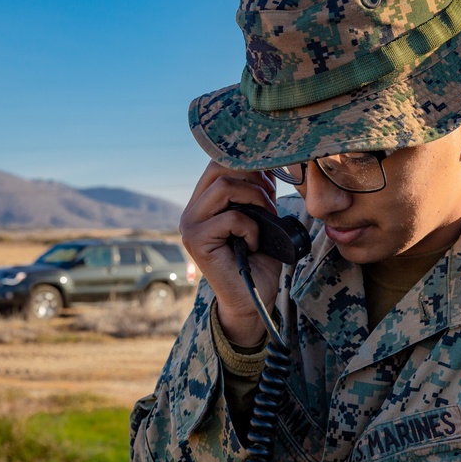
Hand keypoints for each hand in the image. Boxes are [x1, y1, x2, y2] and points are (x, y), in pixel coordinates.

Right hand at [179, 161, 283, 347]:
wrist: (252, 299)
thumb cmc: (258, 260)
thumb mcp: (262, 217)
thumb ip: (258, 191)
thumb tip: (267, 162)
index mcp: (203, 203)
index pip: (218, 164)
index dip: (247, 163)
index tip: (269, 178)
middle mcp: (191, 211)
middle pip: (219, 169)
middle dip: (252, 178)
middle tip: (269, 199)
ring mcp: (190, 226)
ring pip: (224, 188)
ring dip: (255, 199)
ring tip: (265, 220)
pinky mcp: (196, 241)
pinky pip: (232, 217)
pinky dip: (251, 227)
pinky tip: (253, 243)